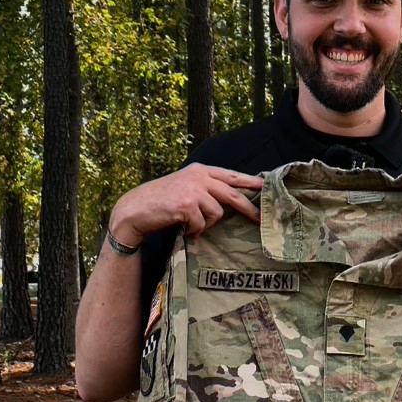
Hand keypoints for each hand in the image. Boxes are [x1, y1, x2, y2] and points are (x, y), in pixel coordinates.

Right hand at [108, 163, 264, 245]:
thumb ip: (206, 188)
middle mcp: (199, 176)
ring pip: (217, 212)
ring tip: (192, 225)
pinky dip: (195, 231)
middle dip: (248, 208)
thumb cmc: (161, 201)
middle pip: (232, 193)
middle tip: (260, 219)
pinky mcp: (186, 205)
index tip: (266, 186)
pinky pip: (202, 224)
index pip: (231, 175)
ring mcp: (193, 190)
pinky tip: (185, 230)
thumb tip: (231, 198)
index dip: (250, 181)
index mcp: (200, 170)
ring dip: (207, 224)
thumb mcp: (185, 186)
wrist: (135, 209)